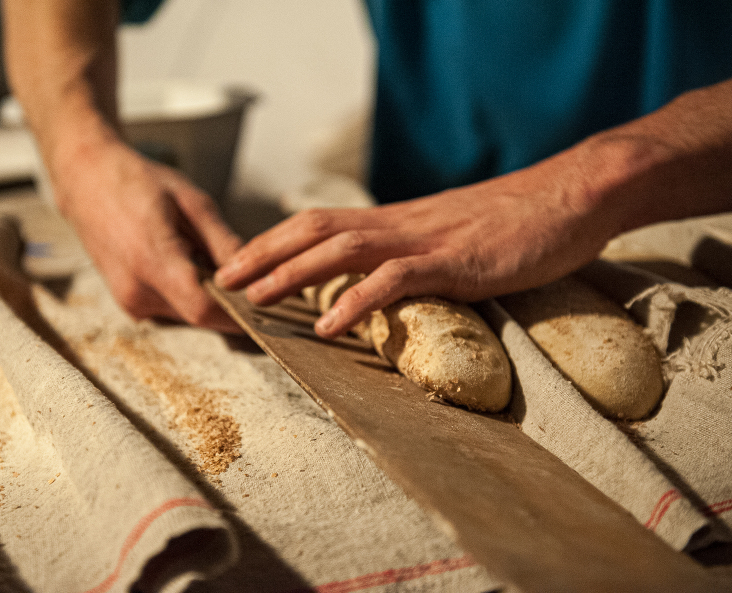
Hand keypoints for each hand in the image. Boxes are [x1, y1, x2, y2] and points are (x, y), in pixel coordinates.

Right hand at [54, 136, 242, 331]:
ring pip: (187, 313)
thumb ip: (224, 243)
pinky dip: (189, 292)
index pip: (204, 310)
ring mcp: (129, 300)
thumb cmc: (138, 182)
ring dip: (207, 296)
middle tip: (250, 279)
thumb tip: (257, 274)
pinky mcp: (128, 302)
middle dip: (228, 302)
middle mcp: (137, 290)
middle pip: (199, 315)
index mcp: (152, 261)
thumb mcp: (192, 203)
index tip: (265, 307)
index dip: (239, 314)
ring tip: (210, 260)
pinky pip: (171, 307)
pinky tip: (190, 264)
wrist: (86, 178)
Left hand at [217, 143, 622, 337]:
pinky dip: (356, 300)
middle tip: (222, 280)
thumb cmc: (513, 221)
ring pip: (342, 250)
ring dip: (292, 275)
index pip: (321, 223)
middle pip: (315, 230)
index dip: (276, 241)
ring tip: (253, 300)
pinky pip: (395, 279)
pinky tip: (329, 326)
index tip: (243, 262)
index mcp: (397, 220)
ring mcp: (425, 240)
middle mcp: (400, 224)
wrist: (567, 197)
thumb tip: (385, 277)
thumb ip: (415, 251)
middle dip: (263, 254)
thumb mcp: (451, 234)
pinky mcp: (454, 261)